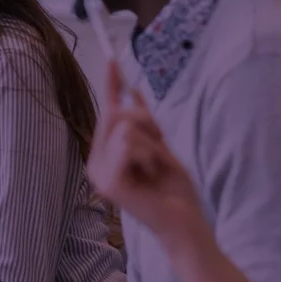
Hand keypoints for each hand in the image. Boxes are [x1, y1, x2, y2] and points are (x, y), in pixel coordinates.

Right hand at [87, 62, 206, 249]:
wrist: (183, 223)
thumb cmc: (174, 191)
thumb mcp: (160, 148)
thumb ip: (145, 124)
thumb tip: (134, 92)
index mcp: (105, 156)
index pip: (107, 113)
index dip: (111, 85)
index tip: (113, 58)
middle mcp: (96, 164)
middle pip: (115, 115)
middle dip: (145, 122)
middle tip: (161, 144)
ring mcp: (99, 174)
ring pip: (125, 128)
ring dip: (152, 143)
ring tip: (156, 167)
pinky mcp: (108, 182)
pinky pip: (128, 144)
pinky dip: (149, 154)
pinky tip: (152, 174)